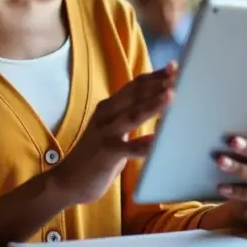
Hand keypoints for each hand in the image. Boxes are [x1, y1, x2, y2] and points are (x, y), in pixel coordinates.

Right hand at [53, 63, 175, 204]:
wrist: (67, 180)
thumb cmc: (97, 154)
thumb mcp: (112, 129)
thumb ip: (130, 116)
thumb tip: (159, 106)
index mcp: (109, 106)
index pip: (135, 86)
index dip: (154, 76)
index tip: (174, 66)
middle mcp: (106, 115)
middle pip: (135, 95)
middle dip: (157, 84)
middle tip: (178, 75)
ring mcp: (105, 133)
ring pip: (132, 115)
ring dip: (152, 105)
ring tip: (170, 95)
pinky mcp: (107, 153)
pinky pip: (129, 148)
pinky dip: (144, 144)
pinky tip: (157, 141)